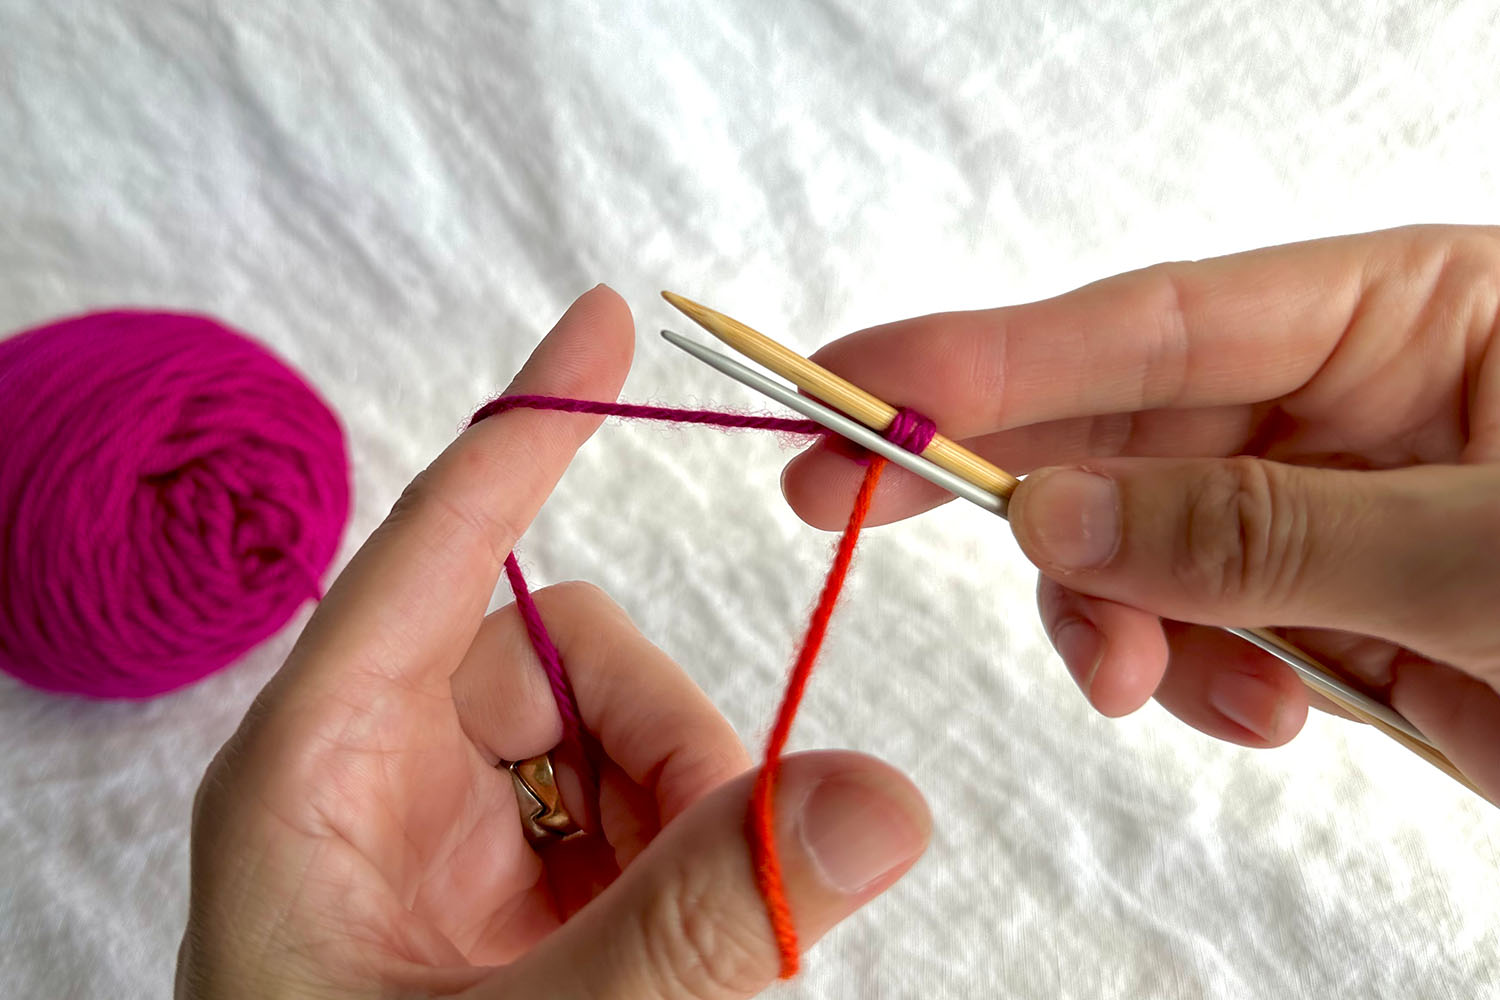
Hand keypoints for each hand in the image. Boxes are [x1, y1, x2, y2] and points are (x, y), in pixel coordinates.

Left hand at [177, 286, 930, 999]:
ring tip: (668, 962)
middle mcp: (382, 775)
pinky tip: (659, 962)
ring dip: (690, 824)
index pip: (438, 550)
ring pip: (624, 732)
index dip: (530, 427)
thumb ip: (694, 925)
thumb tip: (886, 794)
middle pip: (568, 652)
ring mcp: (454, 831)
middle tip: (714, 890)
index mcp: (316, 773)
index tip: (603, 311)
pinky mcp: (514, 887)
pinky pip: (637, 807)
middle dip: (671, 751)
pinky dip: (685, 862)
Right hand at [783, 226, 1499, 800]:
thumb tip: (1050, 516)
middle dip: (991, 479)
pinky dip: (1189, 675)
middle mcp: (1349, 395)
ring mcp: (1329, 505)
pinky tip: (1248, 711)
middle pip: (1112, 423)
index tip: (852, 386)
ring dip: (1113, 618)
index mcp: (1405, 311)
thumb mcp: (1490, 552)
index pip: (1145, 321)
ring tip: (1154, 689)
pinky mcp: (1328, 606)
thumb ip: (1258, 533)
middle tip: (836, 504)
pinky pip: (1199, 625)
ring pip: (1138, 542)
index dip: (982, 354)